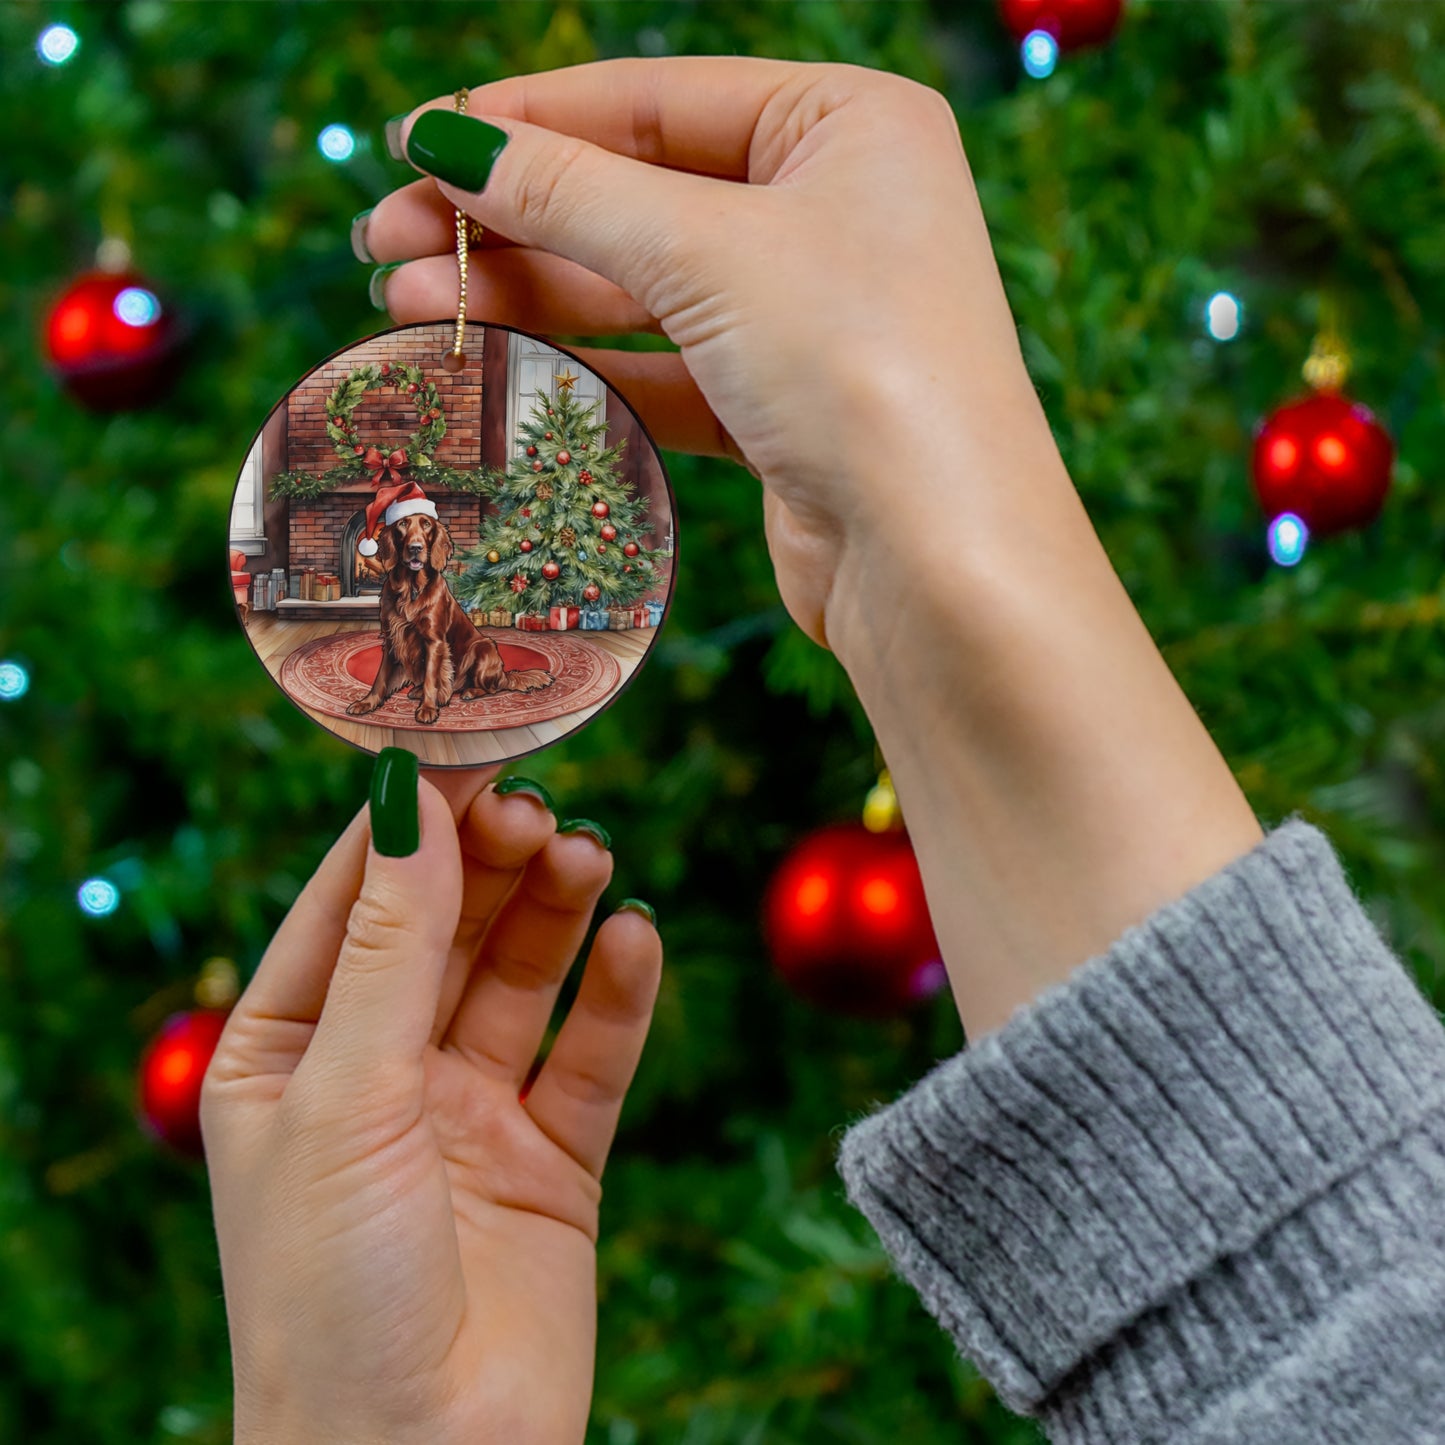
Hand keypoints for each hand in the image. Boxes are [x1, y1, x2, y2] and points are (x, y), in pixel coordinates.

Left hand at [202, 763, 661, 1444]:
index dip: (409, 823)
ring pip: (521, 978)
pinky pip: (590, 1055)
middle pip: (447, 928)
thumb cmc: (331, 1292)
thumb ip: (391, 946)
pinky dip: (617, 995)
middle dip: (491, 862)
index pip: (352, 902)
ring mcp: (469, 1114)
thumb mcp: (346, 1095)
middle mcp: (380, 1073)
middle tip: (541, 806)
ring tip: (589, 857)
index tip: (466, 744)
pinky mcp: (552, 1159)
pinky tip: (636, 938)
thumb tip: (410, 799)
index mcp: (289, 1053)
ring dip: (556, 911)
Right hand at [361, 56, 1047, 652]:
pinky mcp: (783, 407)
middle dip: (509, 217)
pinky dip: (583, 365)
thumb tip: (448, 141)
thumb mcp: (706, 250)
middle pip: (638, 194)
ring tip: (406, 303)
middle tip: (385, 240)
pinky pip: (664, 367)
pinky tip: (494, 361)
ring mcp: (809, 313)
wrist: (938, 560)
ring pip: (641, 287)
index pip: (656, 99)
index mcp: (847, 124)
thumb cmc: (857, 366)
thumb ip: (571, 192)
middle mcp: (834, 209)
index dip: (527, 119)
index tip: (414, 141)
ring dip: (526, 293)